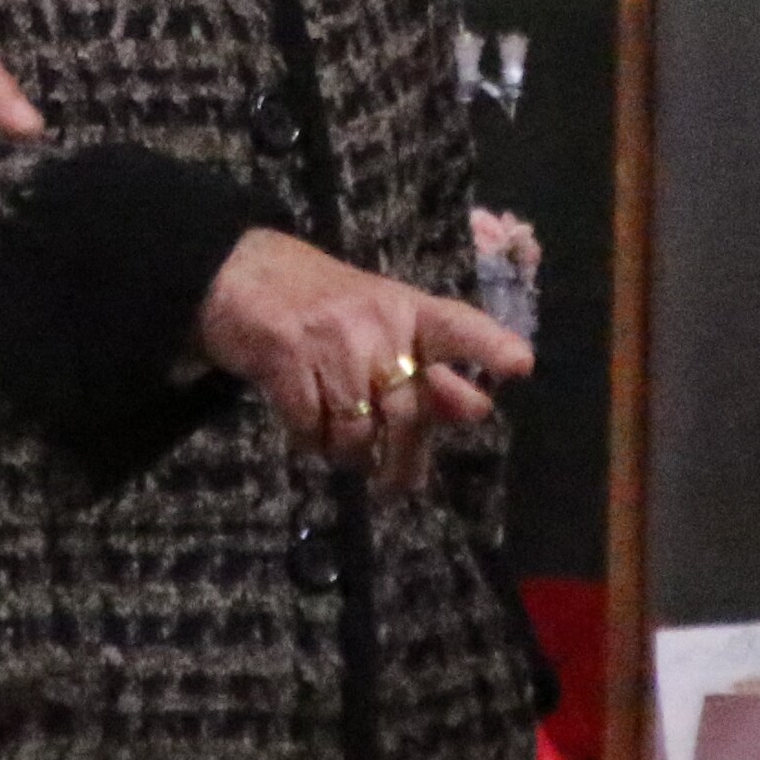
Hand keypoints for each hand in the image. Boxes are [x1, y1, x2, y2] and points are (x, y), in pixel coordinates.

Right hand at [196, 230, 532, 493]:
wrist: (238, 272)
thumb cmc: (321, 305)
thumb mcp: (380, 328)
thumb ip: (427, 371)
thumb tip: (476, 410)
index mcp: (407, 309)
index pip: (458, 326)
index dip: (489, 346)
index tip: (521, 367)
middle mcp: (375, 321)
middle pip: (406, 411)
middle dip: (402, 461)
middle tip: (397, 487)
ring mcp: (328, 337)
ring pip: (356, 429)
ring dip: (348, 454)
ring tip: (339, 449)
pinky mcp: (284, 354)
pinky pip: (309, 425)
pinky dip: (310, 442)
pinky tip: (306, 430)